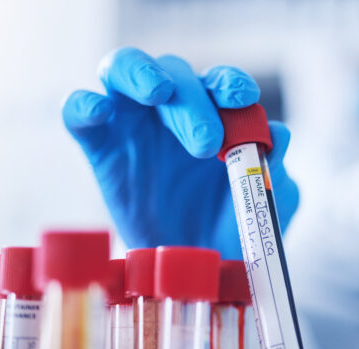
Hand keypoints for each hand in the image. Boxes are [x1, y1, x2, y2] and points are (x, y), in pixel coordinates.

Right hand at [62, 48, 297, 257]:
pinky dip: (84, 105)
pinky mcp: (100, 146)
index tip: (243, 98)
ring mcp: (132, 123)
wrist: (198, 269)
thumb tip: (279, 132)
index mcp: (216, 114)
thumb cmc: (232, 228)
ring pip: (122, 69)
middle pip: (173, 73)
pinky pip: (79, 111)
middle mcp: (172, 109)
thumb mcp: (262, 201)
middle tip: (208, 143)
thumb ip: (272, 166)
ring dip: (139, 72)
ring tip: (157, 93)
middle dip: (192, 101)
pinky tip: (98, 112)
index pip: (218, 82)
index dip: (229, 82)